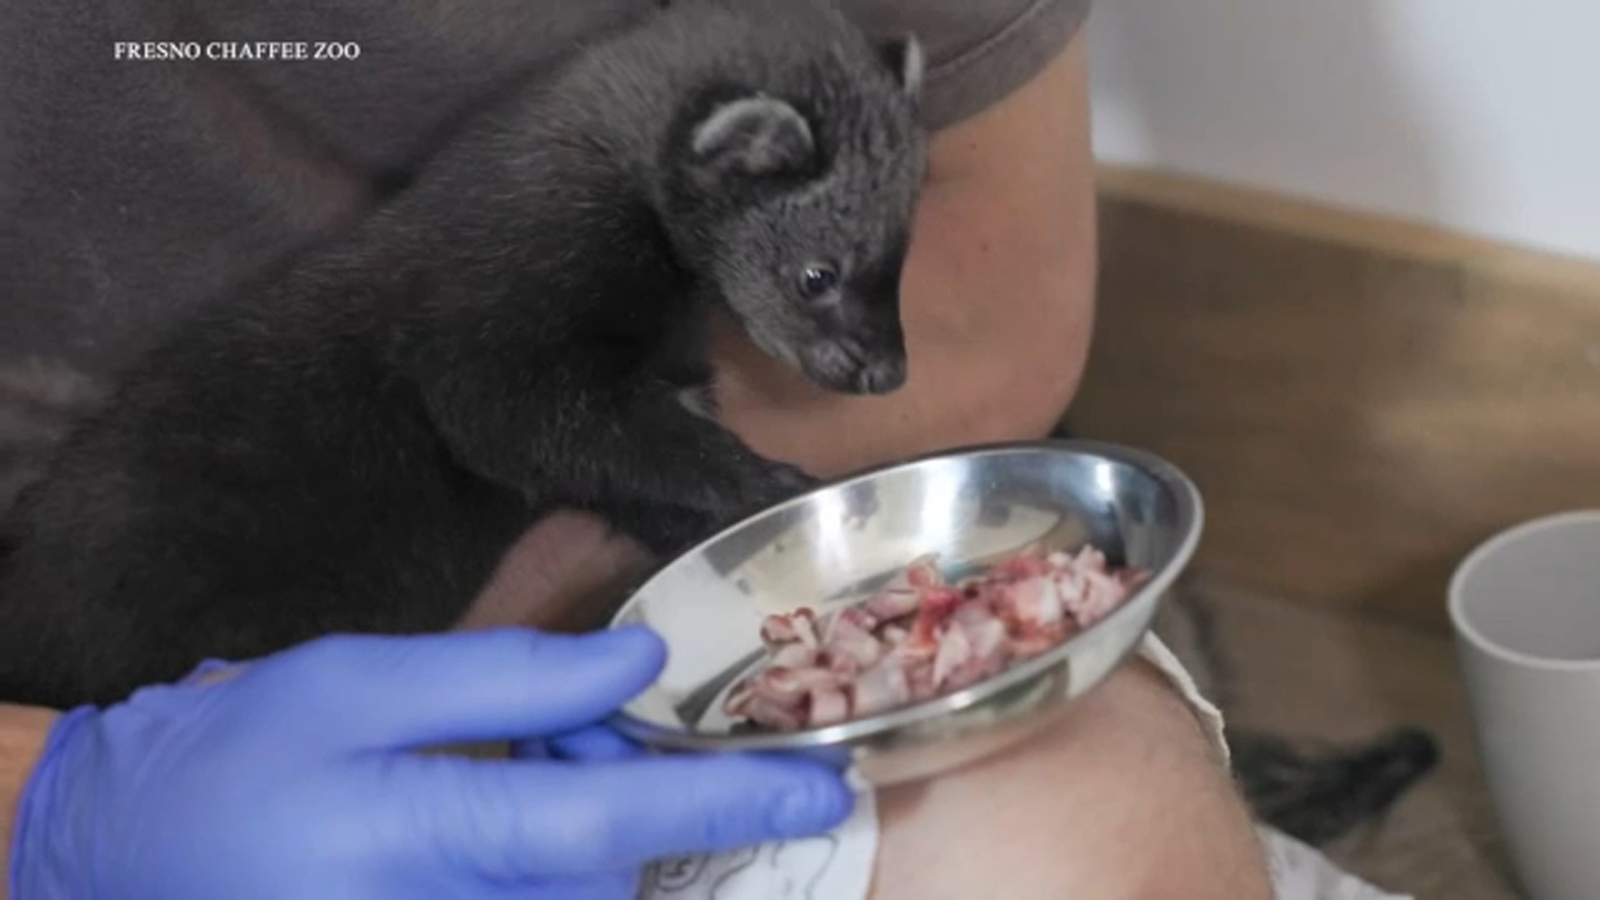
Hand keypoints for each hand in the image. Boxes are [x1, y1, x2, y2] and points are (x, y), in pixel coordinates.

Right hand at [8, 627, 852, 899]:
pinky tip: (508, 816)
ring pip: (584, 894)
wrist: (132, 868)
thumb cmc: (236, 760)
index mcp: (429, 838)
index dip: (729, 803)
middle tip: (580, 718)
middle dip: (629, 784)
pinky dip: (559, 861)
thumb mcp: (354, 685)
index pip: (614, 825)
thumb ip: (502, 673)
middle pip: (608, 862)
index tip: (822, 787)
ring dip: (590, 824)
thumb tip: (633, 662)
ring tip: (514, 762)